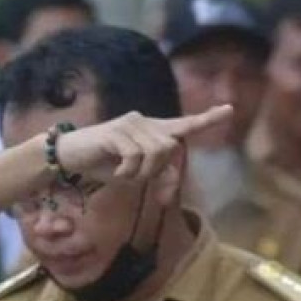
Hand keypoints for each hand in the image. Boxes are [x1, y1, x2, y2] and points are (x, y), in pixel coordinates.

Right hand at [57, 105, 232, 181]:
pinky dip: (126, 173)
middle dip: (155, 171)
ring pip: (155, 153)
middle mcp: (145, 122)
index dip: (208, 119)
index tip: (230, 110)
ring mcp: (130, 123)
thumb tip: (173, 191)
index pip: (185, 125)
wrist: (70, 157)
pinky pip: (135, 157)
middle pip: (170, 149)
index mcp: (153, 131)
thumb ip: (157, 177)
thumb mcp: (135, 174)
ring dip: (140, 174)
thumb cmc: (105, 164)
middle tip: (132, 177)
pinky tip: (113, 173)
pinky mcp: (116, 131)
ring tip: (123, 175)